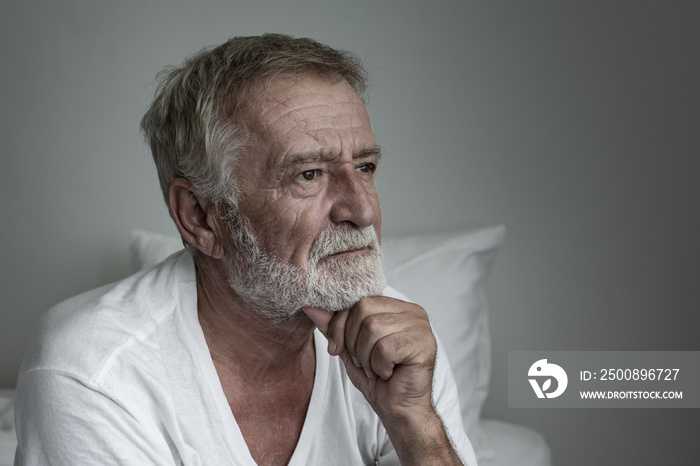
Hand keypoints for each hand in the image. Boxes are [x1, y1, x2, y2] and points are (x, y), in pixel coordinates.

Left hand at [303, 296, 436, 421]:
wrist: (400, 411)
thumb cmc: (379, 381)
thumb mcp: (348, 349)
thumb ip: (333, 326)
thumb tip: (311, 306)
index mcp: (395, 307)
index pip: (358, 300)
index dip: (340, 325)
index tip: (338, 348)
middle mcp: (411, 310)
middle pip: (363, 309)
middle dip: (353, 342)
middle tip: (363, 362)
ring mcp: (420, 326)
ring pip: (373, 328)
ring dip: (366, 357)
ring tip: (377, 369)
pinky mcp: (424, 343)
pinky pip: (385, 348)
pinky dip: (380, 366)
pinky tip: (389, 373)